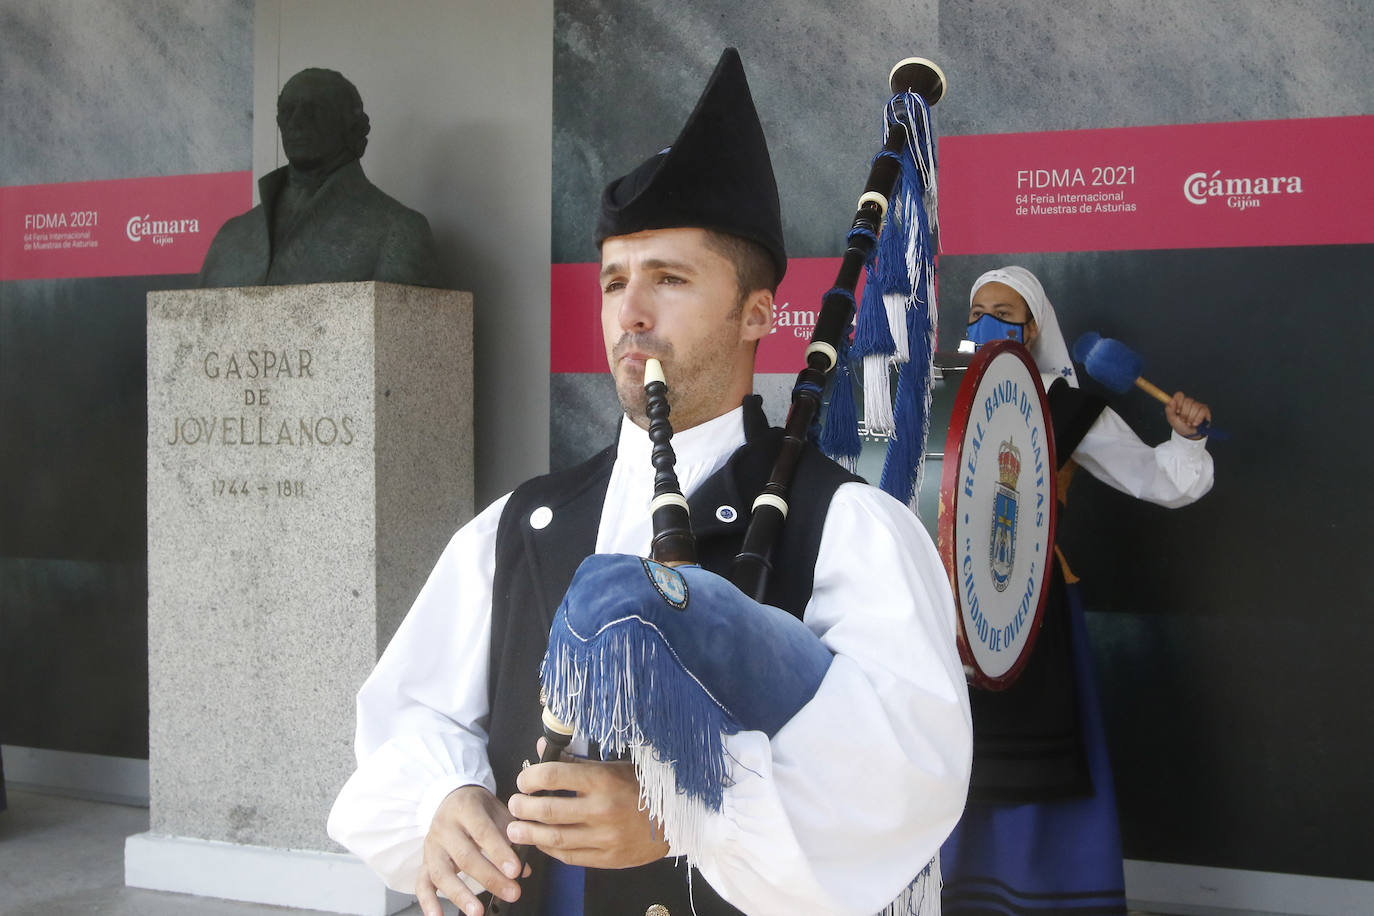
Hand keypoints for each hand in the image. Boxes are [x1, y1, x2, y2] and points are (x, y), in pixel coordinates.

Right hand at [417, 785, 528, 915]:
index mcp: (466, 809)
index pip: (483, 832)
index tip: (516, 871)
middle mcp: (445, 827)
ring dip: (460, 895)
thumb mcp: (498, 812)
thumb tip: (525, 869)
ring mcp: (432, 846)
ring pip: (442, 873)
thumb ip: (512, 837)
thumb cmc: (478, 808)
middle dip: (490, 878)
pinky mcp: (424, 861)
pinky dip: (428, 902)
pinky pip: (422, 883)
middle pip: (465, 856)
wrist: (451, 797)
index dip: (499, 853)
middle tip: (511, 893)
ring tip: (477, 912)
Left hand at [507, 754, 669, 868]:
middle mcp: (602, 809)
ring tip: (515, 830)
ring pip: (555, 838)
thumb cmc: (644, 788)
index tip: (523, 780)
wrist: (677, 820)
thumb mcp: (613, 766)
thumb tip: (542, 748)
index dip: (530, 778)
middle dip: (523, 808)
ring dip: (529, 833)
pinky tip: (542, 843)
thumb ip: (576, 762)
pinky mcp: (608, 859)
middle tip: (513, 805)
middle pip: (548, 810)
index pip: (553, 776)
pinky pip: (570, 856)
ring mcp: (605, 837)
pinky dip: (551, 850)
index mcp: (603, 780)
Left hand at [1166, 391, 1211, 438]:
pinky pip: (1202, 411)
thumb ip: (1169, 409)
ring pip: (1195, 407)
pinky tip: (1195, 423)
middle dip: (1184, 414)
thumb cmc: (1179, 424)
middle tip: (1183, 420)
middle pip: (1188, 401)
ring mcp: (1197, 405)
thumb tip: (1171, 401)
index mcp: (1179, 402)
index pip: (1179, 395)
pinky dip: (1198, 419)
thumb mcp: (1171, 418)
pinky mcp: (1205, 410)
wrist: (1188, 433)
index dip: (1179, 402)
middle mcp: (1189, 402)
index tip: (1177, 412)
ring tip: (1188, 423)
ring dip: (1191, 418)